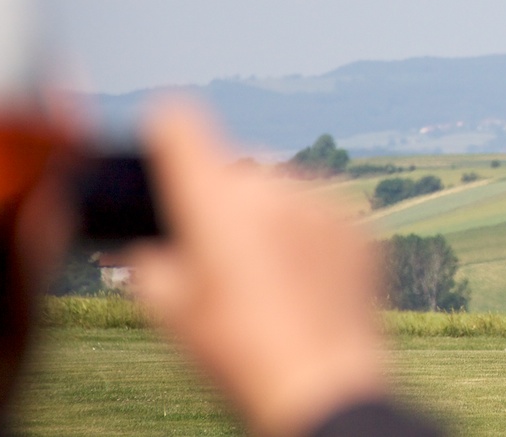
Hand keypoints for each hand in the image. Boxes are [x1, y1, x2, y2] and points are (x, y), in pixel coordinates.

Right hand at [125, 99, 390, 436]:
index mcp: (213, 199)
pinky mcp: (356, 218)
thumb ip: (149, 258)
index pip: (179, 123)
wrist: (323, 383)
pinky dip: (309, 230)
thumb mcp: (168, 311)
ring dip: (270, 213)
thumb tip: (154, 242)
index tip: (167, 155)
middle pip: (234, 167)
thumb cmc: (239, 352)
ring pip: (281, 187)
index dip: (166, 136)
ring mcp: (319, 198)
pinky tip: (306, 277)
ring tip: (270, 275)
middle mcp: (269, 185)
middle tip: (224, 255)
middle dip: (224, 199)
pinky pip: (321, 208)